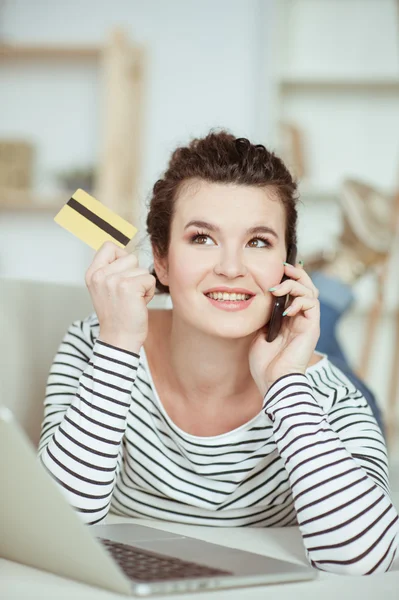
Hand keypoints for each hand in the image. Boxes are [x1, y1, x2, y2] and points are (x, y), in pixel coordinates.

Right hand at [85, 241, 155, 352]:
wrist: (119, 339)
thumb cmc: (117, 316)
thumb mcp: (105, 289)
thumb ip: (111, 270)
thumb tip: (126, 252)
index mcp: (92, 274)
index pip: (108, 246)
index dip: (121, 257)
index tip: (123, 274)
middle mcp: (100, 275)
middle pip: (130, 257)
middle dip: (135, 274)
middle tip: (128, 294)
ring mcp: (113, 280)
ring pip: (142, 269)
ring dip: (143, 285)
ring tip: (133, 300)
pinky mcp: (128, 287)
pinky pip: (149, 279)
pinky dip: (149, 292)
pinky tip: (139, 304)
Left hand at [249, 262, 319, 395]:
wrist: (273, 381)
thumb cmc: (265, 363)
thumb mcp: (259, 334)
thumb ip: (263, 317)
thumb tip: (260, 300)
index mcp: (289, 321)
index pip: (294, 292)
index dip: (288, 279)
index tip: (277, 269)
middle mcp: (301, 319)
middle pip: (306, 288)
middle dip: (296, 275)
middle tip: (283, 267)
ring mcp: (308, 323)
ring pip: (310, 292)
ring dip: (294, 285)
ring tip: (277, 289)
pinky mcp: (312, 328)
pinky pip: (312, 304)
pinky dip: (299, 301)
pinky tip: (286, 310)